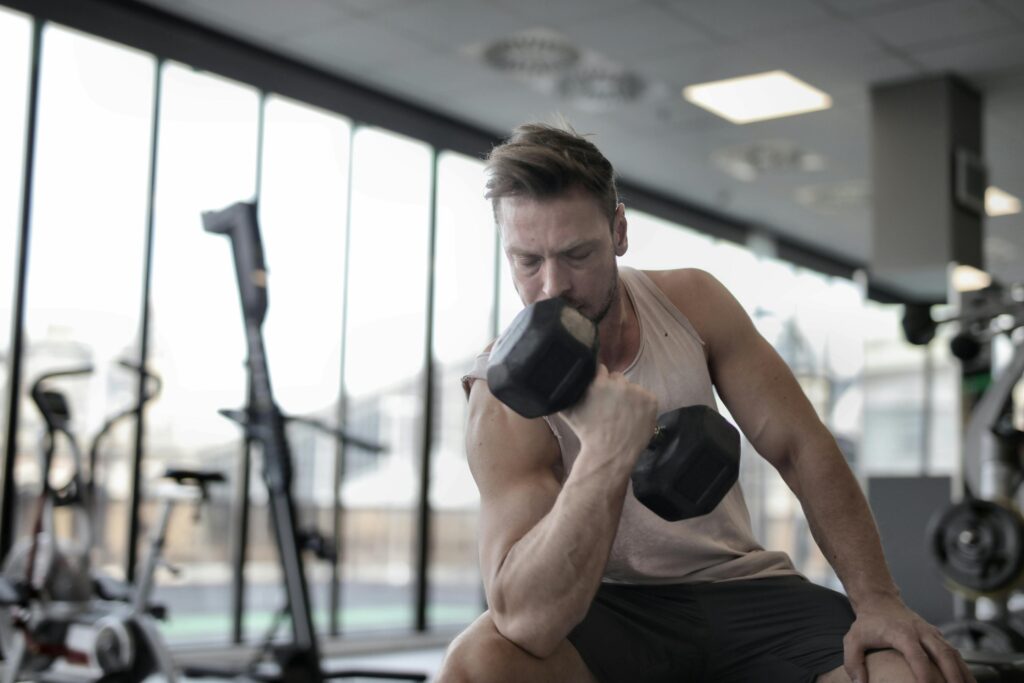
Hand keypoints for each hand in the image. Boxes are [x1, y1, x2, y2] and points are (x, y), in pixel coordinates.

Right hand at [559, 364, 656, 465]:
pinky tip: (633, 417)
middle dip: (613, 388)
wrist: (610, 454)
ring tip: (621, 413)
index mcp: (599, 382)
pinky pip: (646, 397)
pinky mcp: (651, 401)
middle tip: (609, 405)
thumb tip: (559, 377)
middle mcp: (620, 383)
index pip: (601, 369)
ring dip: (628, 396)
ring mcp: (638, 392)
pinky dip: (641, 405)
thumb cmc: (586, 433)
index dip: (599, 380)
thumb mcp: (567, 410)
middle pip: (617, 378)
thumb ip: (565, 390)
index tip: (598, 391)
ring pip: (632, 387)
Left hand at [843, 595, 974, 682]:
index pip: (917, 655)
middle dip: (953, 676)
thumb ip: (853, 662)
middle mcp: (921, 632)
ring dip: (963, 674)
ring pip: (954, 653)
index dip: (924, 674)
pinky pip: (955, 653)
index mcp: (901, 633)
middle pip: (943, 654)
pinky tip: (968, 682)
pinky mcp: (938, 636)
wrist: (880, 601)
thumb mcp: (853, 640)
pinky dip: (963, 669)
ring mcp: (931, 633)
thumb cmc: (867, 624)